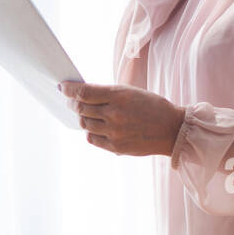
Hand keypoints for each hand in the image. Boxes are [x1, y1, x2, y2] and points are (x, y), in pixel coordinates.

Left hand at [59, 81, 184, 156]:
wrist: (171, 130)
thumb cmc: (151, 107)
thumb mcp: (131, 92)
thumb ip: (107, 94)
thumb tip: (82, 95)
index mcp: (118, 96)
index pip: (83, 92)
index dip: (69, 90)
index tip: (61, 87)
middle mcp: (114, 114)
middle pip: (81, 108)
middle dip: (72, 104)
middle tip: (70, 101)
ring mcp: (114, 132)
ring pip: (85, 124)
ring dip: (81, 118)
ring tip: (84, 114)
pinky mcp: (115, 147)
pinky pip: (92, 138)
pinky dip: (90, 131)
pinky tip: (94, 127)